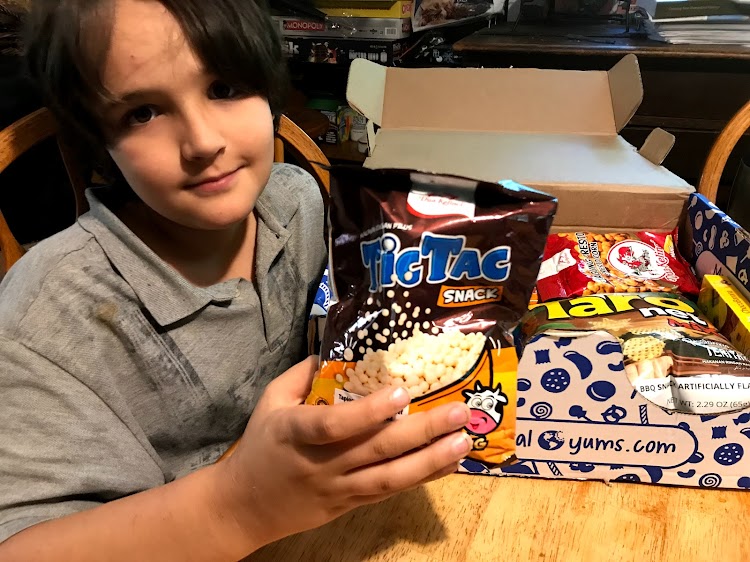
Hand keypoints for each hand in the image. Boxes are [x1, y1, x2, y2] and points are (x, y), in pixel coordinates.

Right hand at [216, 356, 471, 549]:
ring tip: (463, 441)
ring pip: (390, 477)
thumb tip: (336, 348)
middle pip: (376, 450)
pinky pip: (390, 491)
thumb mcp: (270, 402)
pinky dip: (421, 478)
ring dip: (430, 460)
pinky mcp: (350, 504)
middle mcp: (322, 463)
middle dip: (422, 432)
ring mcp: (339, 488)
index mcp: (296, 432)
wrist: (244, 507)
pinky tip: (448, 464)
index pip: (334, 424)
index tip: (402, 392)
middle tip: (458, 413)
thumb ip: (300, 374)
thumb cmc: (260, 447)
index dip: (369, 411)